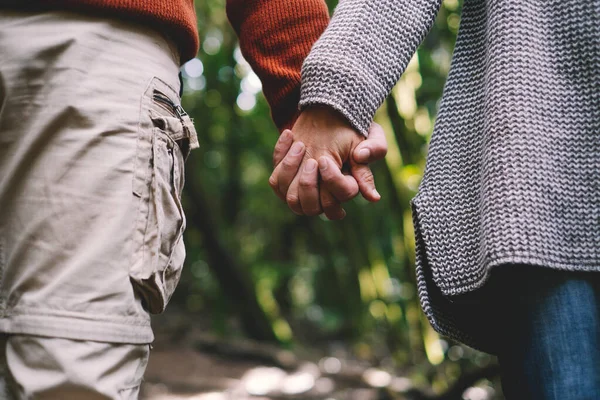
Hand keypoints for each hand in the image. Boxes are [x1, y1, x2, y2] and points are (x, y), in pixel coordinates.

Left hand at [269, 106, 386, 218]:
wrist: (327, 114)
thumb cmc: (352, 128)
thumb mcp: (371, 135)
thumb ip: (375, 155)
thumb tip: (372, 197)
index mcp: (345, 189)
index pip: (337, 200)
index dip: (331, 182)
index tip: (324, 159)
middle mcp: (323, 196)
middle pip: (311, 208)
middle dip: (308, 184)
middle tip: (313, 159)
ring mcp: (301, 191)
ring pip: (290, 198)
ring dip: (291, 171)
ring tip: (300, 145)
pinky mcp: (285, 180)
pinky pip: (275, 181)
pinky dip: (281, 156)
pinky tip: (290, 134)